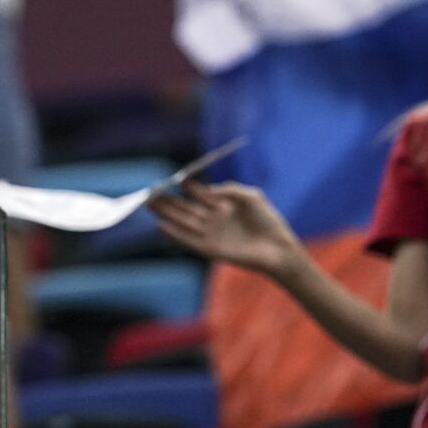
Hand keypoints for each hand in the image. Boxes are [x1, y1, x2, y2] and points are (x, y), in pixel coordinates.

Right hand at [149, 180, 304, 279]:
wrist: (278, 248)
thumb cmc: (268, 221)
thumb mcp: (252, 197)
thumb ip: (230, 190)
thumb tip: (209, 190)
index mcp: (222, 205)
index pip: (198, 194)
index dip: (185, 186)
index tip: (172, 178)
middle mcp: (213, 219)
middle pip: (184, 208)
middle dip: (167, 200)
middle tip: (150, 191)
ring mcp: (210, 234)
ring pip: (182, 222)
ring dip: (165, 213)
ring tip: (148, 204)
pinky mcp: (210, 249)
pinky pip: (188, 240)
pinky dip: (174, 234)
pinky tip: (161, 225)